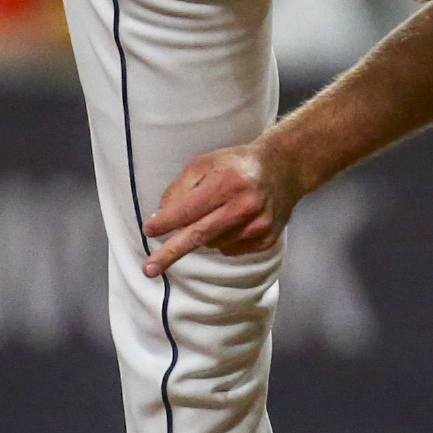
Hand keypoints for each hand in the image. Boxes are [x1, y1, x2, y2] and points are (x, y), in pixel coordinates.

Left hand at [142, 138, 299, 276]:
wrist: (284, 168)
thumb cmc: (236, 164)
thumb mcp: (205, 163)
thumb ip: (181, 188)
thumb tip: (162, 217)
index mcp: (228, 181)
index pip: (190, 209)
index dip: (166, 222)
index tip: (148, 230)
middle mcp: (245, 205)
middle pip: (199, 235)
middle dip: (170, 253)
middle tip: (149, 269)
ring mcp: (258, 225)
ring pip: (212, 243)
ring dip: (202, 235)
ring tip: (215, 213)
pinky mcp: (266, 239)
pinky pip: (229, 249)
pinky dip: (221, 239)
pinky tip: (231, 222)